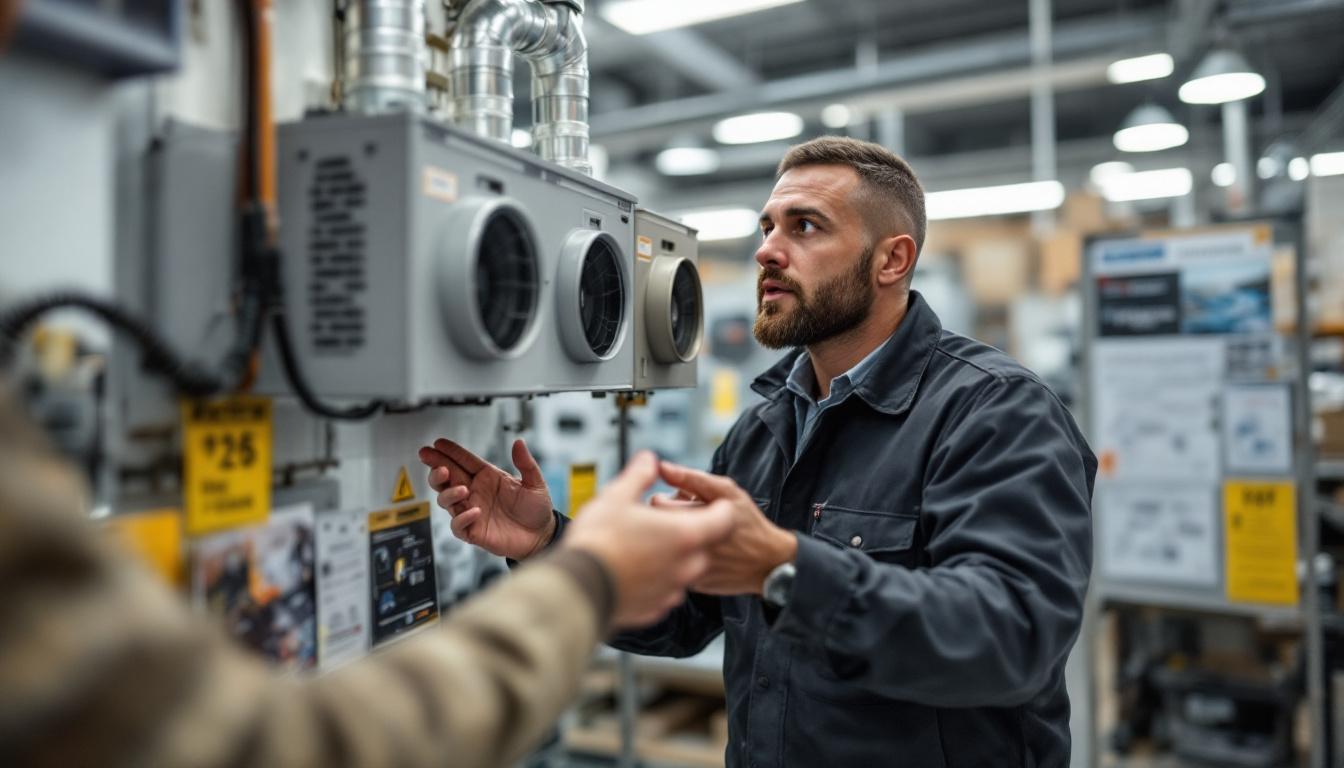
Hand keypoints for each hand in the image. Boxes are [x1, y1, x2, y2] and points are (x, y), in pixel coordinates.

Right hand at [418, 438, 554, 560]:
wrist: (541, 536)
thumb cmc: (536, 509)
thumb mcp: (535, 483)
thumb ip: (526, 463)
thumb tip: (519, 442)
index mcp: (487, 477)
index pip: (463, 461)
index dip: (450, 452)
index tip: (437, 443)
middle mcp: (475, 492)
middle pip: (447, 478)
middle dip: (436, 467)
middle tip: (431, 459)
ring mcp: (471, 511)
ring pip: (446, 500)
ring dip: (449, 493)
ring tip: (463, 489)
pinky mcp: (473, 531)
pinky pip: (458, 525)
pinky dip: (461, 518)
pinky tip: (475, 512)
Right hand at [562, 451, 735, 628]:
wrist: (577, 587)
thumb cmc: (599, 539)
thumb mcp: (617, 496)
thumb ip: (640, 475)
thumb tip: (649, 459)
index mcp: (686, 534)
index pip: (723, 520)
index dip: (719, 509)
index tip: (709, 504)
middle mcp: (686, 565)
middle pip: (703, 545)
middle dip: (689, 533)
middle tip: (665, 523)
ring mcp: (672, 590)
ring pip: (684, 569)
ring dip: (673, 557)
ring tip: (645, 546)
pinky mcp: (656, 608)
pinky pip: (666, 590)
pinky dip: (657, 579)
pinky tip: (635, 569)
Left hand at [656, 461, 796, 595]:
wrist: (769, 563)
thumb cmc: (748, 523)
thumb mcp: (728, 492)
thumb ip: (692, 478)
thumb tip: (662, 467)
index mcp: (693, 518)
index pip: (656, 503)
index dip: (666, 500)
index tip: (680, 503)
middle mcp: (688, 545)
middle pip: (655, 528)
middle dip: (666, 521)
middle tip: (686, 520)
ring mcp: (689, 569)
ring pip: (661, 550)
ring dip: (670, 542)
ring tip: (693, 538)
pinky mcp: (691, 584)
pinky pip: (673, 570)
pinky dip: (680, 561)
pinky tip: (699, 555)